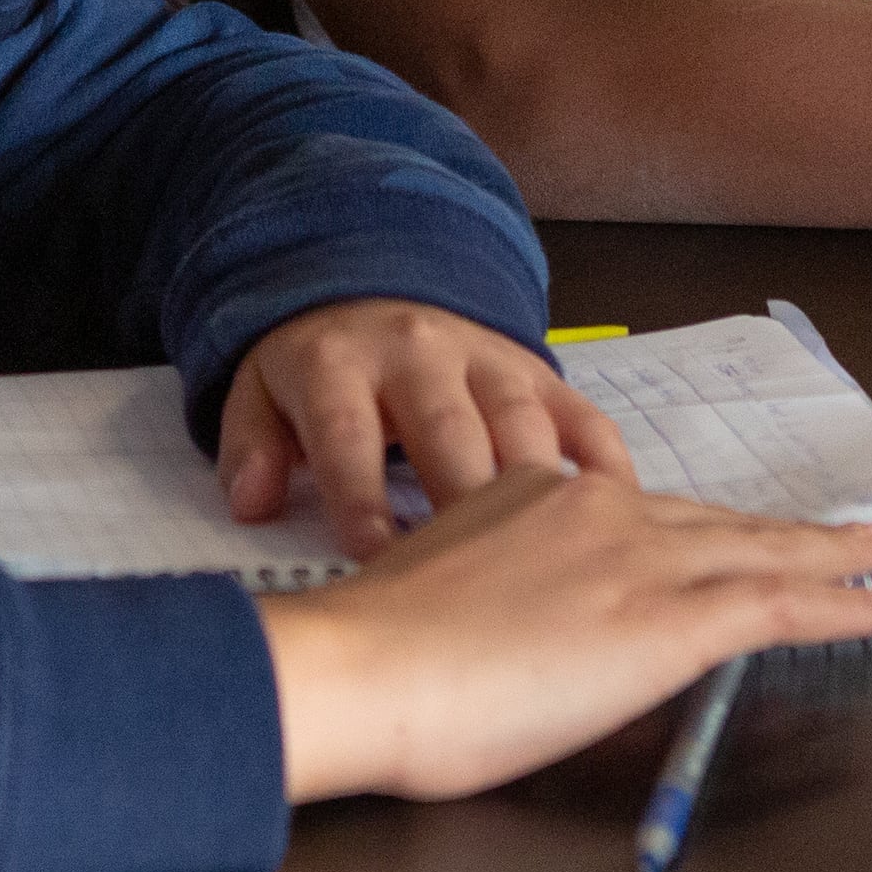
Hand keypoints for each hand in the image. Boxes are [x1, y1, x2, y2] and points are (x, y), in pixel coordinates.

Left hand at [220, 299, 627, 558]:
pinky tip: (620, 519)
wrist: (369, 295)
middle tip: (473, 577)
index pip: (347, 431)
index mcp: (339, 364)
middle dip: (459, 499)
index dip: (360, 495)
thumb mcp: (261, 395)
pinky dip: (604, 466)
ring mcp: (485, 359)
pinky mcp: (538, 371)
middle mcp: (417, 353)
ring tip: (550, 564)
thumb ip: (252, 446)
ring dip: (535, 492)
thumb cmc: (317, 376)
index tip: (376, 557)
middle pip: (445, 428)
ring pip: (518, 421)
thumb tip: (251, 504)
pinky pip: (580, 415)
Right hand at [256, 463, 871, 803]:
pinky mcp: (670, 622)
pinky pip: (777, 607)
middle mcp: (601, 510)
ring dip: (830, 558)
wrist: (371, 665)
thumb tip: (528, 606)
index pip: (643, 511)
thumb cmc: (382, 649)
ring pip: (761, 553)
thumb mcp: (443, 575)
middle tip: (848, 529)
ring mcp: (640, 561)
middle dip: (786, 531)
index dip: (701, 526)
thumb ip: (500, 575)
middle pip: (716, 522)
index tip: (731, 531)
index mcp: (540, 493)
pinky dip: (838, 605)